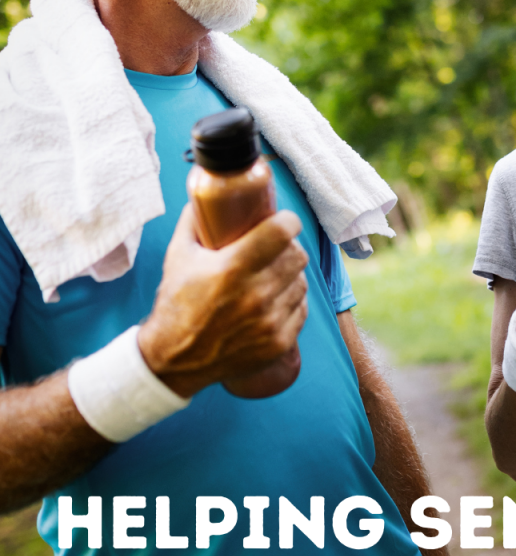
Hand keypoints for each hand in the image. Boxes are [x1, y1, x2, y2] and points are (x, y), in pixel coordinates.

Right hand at [138, 205, 307, 398]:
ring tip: (273, 274)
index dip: (288, 221)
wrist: (174, 360)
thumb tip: (206, 195)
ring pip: (302, 282)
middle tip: (277, 247)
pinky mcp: (278, 342)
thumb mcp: (178, 256)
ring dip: (291, 274)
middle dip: (289, 246)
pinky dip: (291, 301)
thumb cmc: (177, 304)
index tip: (284, 221)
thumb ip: (193, 221)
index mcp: (232, 269)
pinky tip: (275, 299)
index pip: (281, 232)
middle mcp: (255, 295)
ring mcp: (269, 321)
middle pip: (297, 255)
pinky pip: (301, 309)